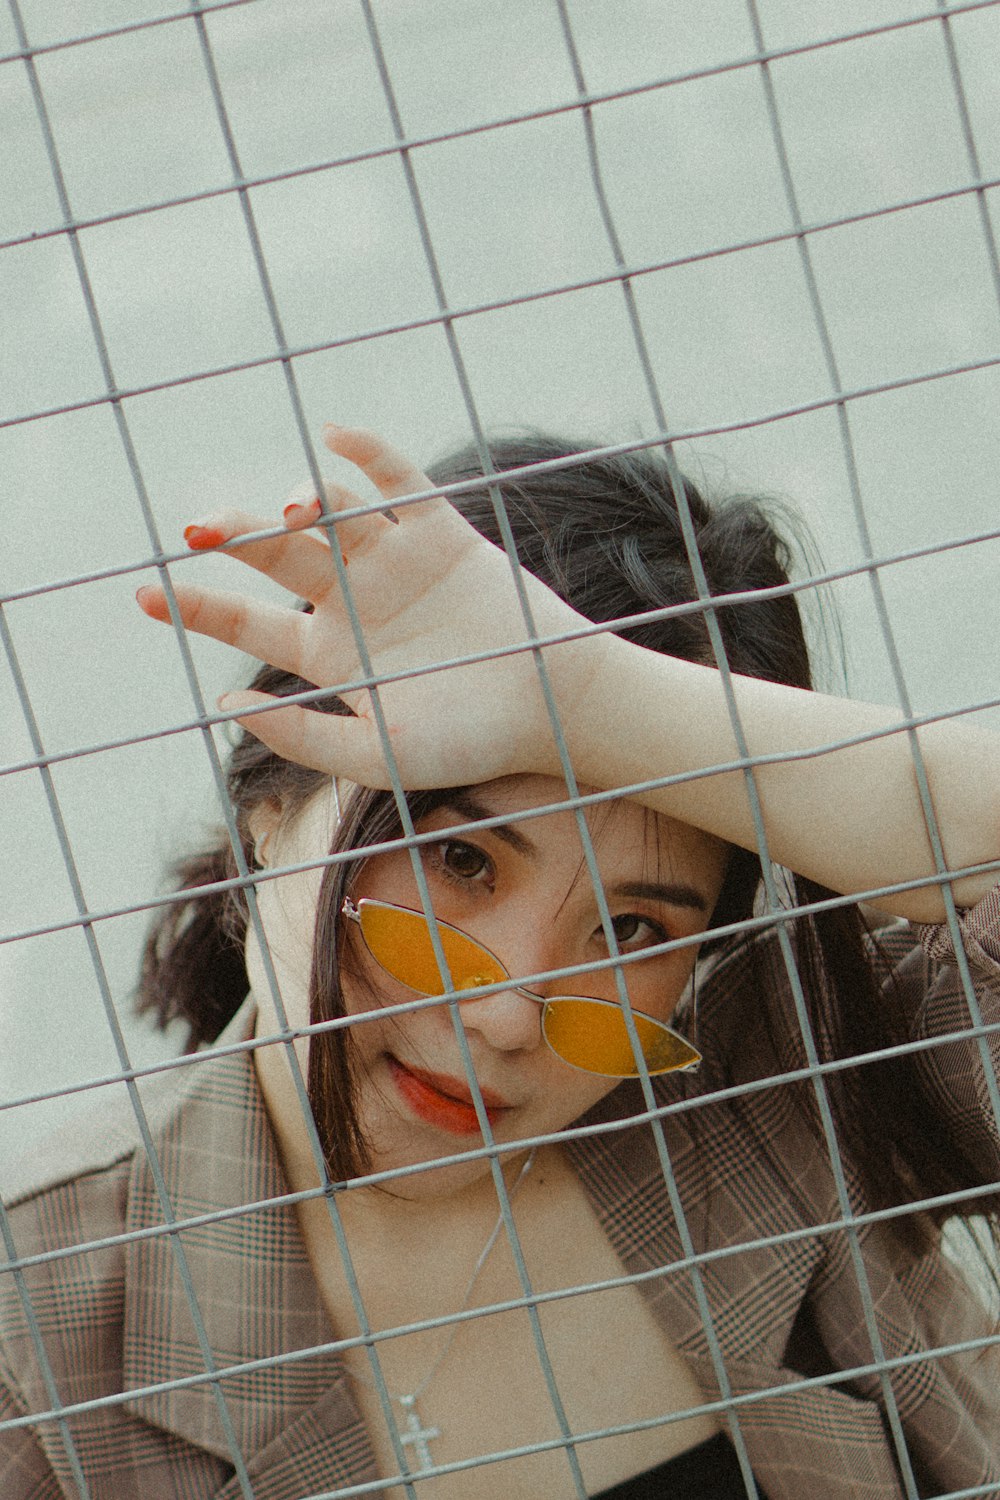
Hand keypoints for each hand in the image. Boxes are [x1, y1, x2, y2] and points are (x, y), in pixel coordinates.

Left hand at [137, 425, 603, 788]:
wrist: (553, 709)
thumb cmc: (468, 742)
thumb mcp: (377, 756)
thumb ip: (303, 735)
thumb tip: (223, 705)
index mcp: (329, 654)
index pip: (246, 623)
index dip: (195, 607)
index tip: (143, 593)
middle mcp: (353, 601)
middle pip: (276, 555)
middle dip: (235, 538)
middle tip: (200, 529)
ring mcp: (395, 562)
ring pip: (332, 514)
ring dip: (304, 502)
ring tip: (292, 511)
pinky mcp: (442, 533)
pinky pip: (399, 481)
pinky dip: (368, 454)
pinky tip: (335, 435)